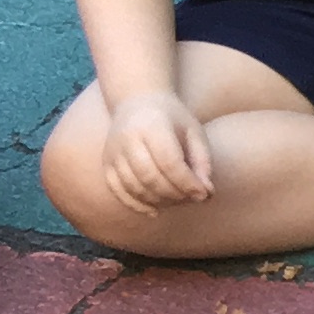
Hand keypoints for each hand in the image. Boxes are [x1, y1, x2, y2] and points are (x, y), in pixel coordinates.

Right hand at [101, 87, 213, 210]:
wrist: (137, 102)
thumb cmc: (173, 120)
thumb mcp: (194, 132)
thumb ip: (202, 162)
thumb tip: (206, 193)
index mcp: (152, 125)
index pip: (169, 161)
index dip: (187, 182)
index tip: (204, 194)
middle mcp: (127, 138)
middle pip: (150, 177)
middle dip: (175, 194)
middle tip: (192, 198)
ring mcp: (113, 151)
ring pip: (134, 187)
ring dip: (159, 201)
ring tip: (178, 201)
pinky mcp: (106, 162)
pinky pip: (117, 190)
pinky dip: (136, 205)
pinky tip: (155, 211)